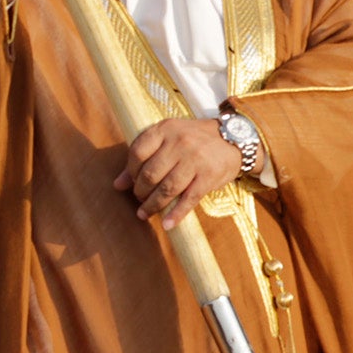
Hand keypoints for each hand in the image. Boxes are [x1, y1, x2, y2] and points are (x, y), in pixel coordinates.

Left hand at [115, 118, 242, 229]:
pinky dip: (176, 214)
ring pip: (167, 188)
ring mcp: (195, 159)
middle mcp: (180, 142)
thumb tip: (118, 184)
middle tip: (139, 199)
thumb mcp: (169, 139)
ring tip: (145, 213)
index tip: (132, 182)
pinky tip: (167, 224)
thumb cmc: (194, 140)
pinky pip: (188, 199)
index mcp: (166, 129)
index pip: (138, 152)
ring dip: (152, 205)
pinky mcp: (208, 176)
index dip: (130, 171)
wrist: (234, 139)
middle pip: (151, 173)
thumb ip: (144, 157)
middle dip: (140, 191)